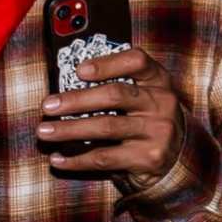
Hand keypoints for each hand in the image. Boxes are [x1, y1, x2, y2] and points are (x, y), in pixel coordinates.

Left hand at [39, 44, 181, 183]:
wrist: (177, 160)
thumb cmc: (147, 121)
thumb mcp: (144, 97)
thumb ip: (118, 86)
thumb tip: (66, 85)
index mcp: (158, 81)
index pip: (136, 61)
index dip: (107, 64)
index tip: (79, 70)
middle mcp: (161, 103)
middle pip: (115, 95)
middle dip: (76, 100)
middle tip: (48, 105)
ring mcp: (157, 132)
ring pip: (106, 127)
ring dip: (69, 130)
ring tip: (45, 131)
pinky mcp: (148, 158)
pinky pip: (105, 158)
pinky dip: (77, 159)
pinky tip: (58, 159)